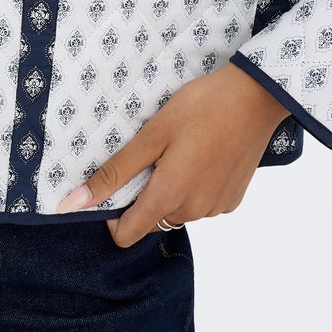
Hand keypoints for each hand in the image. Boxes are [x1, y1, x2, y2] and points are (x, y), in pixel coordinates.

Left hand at [55, 61, 290, 246]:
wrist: (256, 97)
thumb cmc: (201, 108)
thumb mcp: (151, 135)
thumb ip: (115, 172)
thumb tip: (75, 203)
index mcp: (169, 198)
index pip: (126, 235)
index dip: (112, 214)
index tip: (117, 182)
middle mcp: (194, 212)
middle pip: (152, 219)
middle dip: (144, 193)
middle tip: (153, 153)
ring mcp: (217, 208)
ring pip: (177, 210)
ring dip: (170, 189)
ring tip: (180, 149)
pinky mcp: (233, 199)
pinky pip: (201, 203)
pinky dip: (194, 186)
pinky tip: (201, 155)